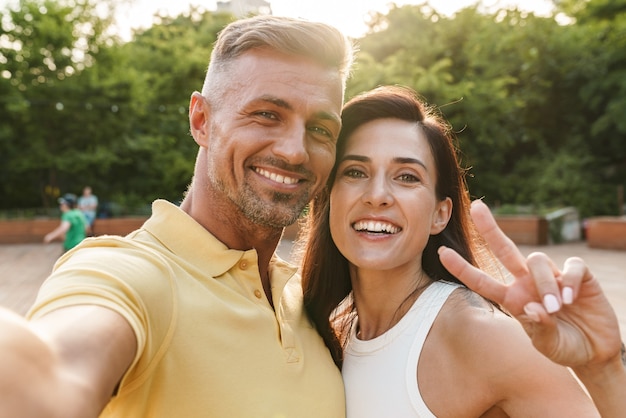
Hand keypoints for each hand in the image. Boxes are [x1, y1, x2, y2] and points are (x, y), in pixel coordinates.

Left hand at [438, 200, 621, 367]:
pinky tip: (572, 298)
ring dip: (544, 284)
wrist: (594, 351)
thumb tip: (532, 309)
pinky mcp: (578, 275)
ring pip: (536, 260)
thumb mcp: (548, 345)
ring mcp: (551, 275)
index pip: (482, 280)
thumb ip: (540, 330)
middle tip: (476, 207)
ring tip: (556, 308)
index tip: (441, 252)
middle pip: (504, 249)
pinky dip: (569, 280)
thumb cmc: (564, 347)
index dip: (462, 268)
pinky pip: (570, 266)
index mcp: (512, 299)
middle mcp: (527, 282)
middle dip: (489, 228)